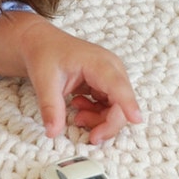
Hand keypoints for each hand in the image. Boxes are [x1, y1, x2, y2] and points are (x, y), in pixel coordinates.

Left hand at [0, 11, 142, 142]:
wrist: (42, 43)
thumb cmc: (45, 54)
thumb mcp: (44, 81)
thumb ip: (51, 108)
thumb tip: (53, 132)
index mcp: (99, 63)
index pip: (118, 86)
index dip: (128, 104)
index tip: (136, 119)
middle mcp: (111, 69)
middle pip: (121, 103)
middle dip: (107, 124)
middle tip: (90, 136)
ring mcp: (110, 76)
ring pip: (117, 108)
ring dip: (99, 120)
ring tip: (77, 116)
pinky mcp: (105, 84)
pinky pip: (109, 106)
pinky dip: (96, 114)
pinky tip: (79, 106)